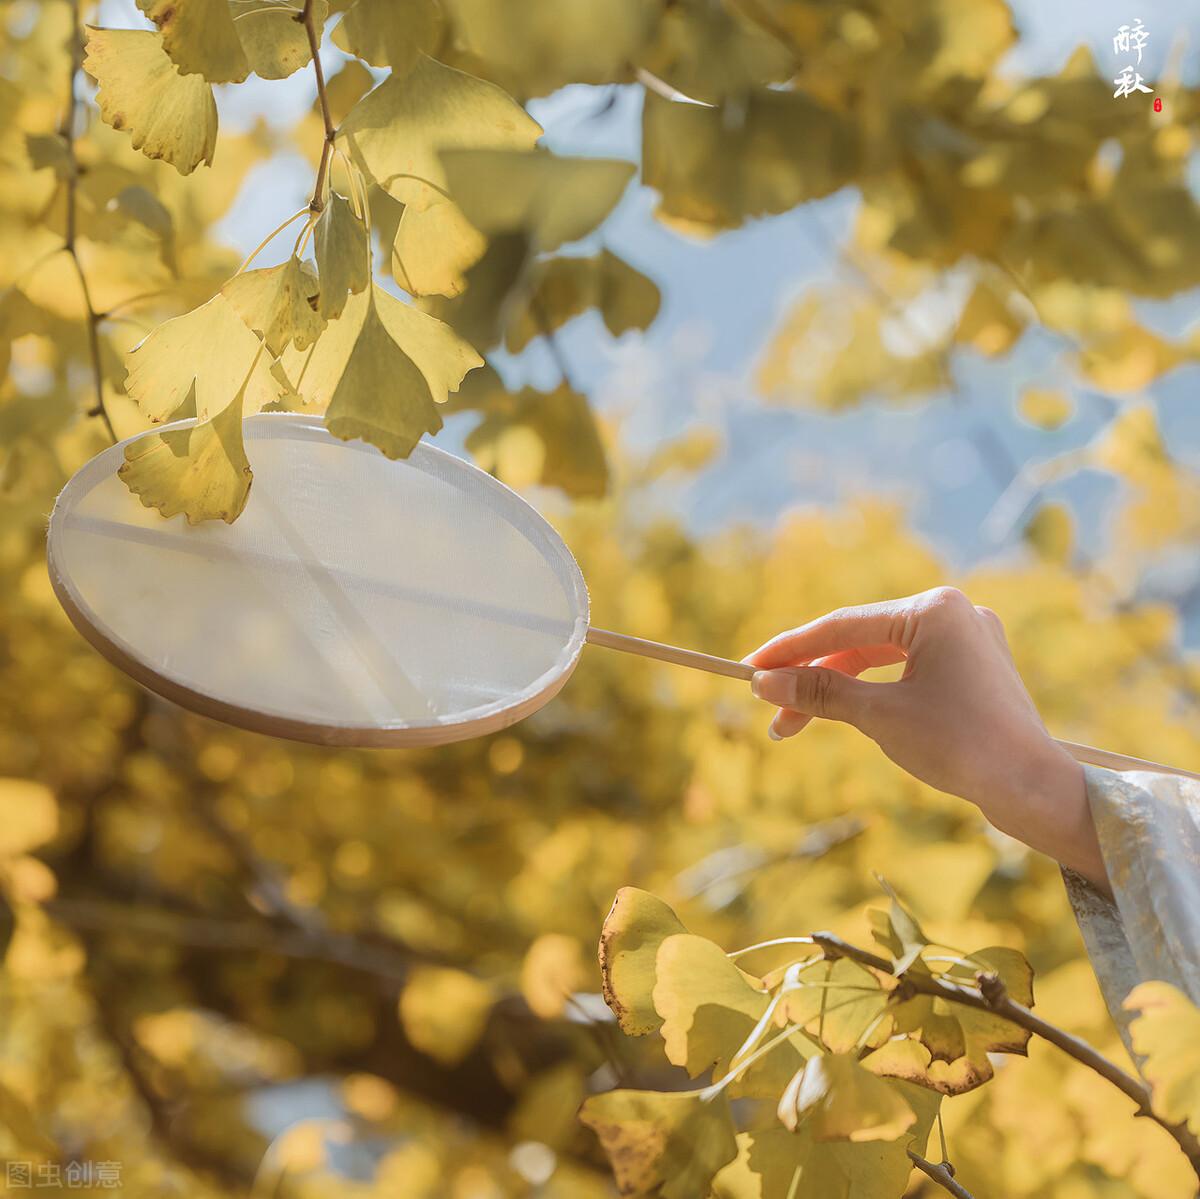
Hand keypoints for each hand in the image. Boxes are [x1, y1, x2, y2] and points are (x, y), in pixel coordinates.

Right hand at [746, 587, 1108, 889]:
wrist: (1033, 788)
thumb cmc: (960, 745)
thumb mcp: (879, 716)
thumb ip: (819, 691)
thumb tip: (764, 682)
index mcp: (934, 609)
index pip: (842, 626)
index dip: (790, 650)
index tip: (749, 671)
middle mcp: (954, 612)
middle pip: (859, 642)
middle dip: (812, 679)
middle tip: (772, 712)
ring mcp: (967, 639)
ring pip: (880, 659)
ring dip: (838, 690)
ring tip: (796, 726)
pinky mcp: (974, 668)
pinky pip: (907, 672)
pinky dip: (872, 693)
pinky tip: (845, 716)